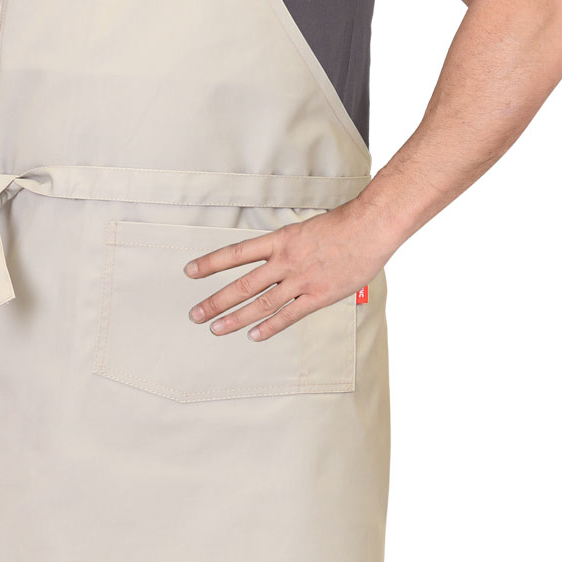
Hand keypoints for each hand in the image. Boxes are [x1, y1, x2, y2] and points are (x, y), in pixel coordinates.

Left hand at [183, 203, 381, 339]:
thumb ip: (289, 246)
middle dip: (215, 301)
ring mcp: (301, 281)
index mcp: (280, 241)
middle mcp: (285, 262)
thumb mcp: (306, 229)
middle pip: (242, 285)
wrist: (371, 228)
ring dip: (235, 319)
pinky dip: (269, 327)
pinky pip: (289, 316)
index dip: (210, 263)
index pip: (236, 253)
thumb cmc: (344, 226)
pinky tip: (254, 335)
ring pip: (260, 304)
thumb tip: (276, 257)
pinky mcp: (319, 296)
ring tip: (216, 329)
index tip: (190, 271)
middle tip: (195, 314)